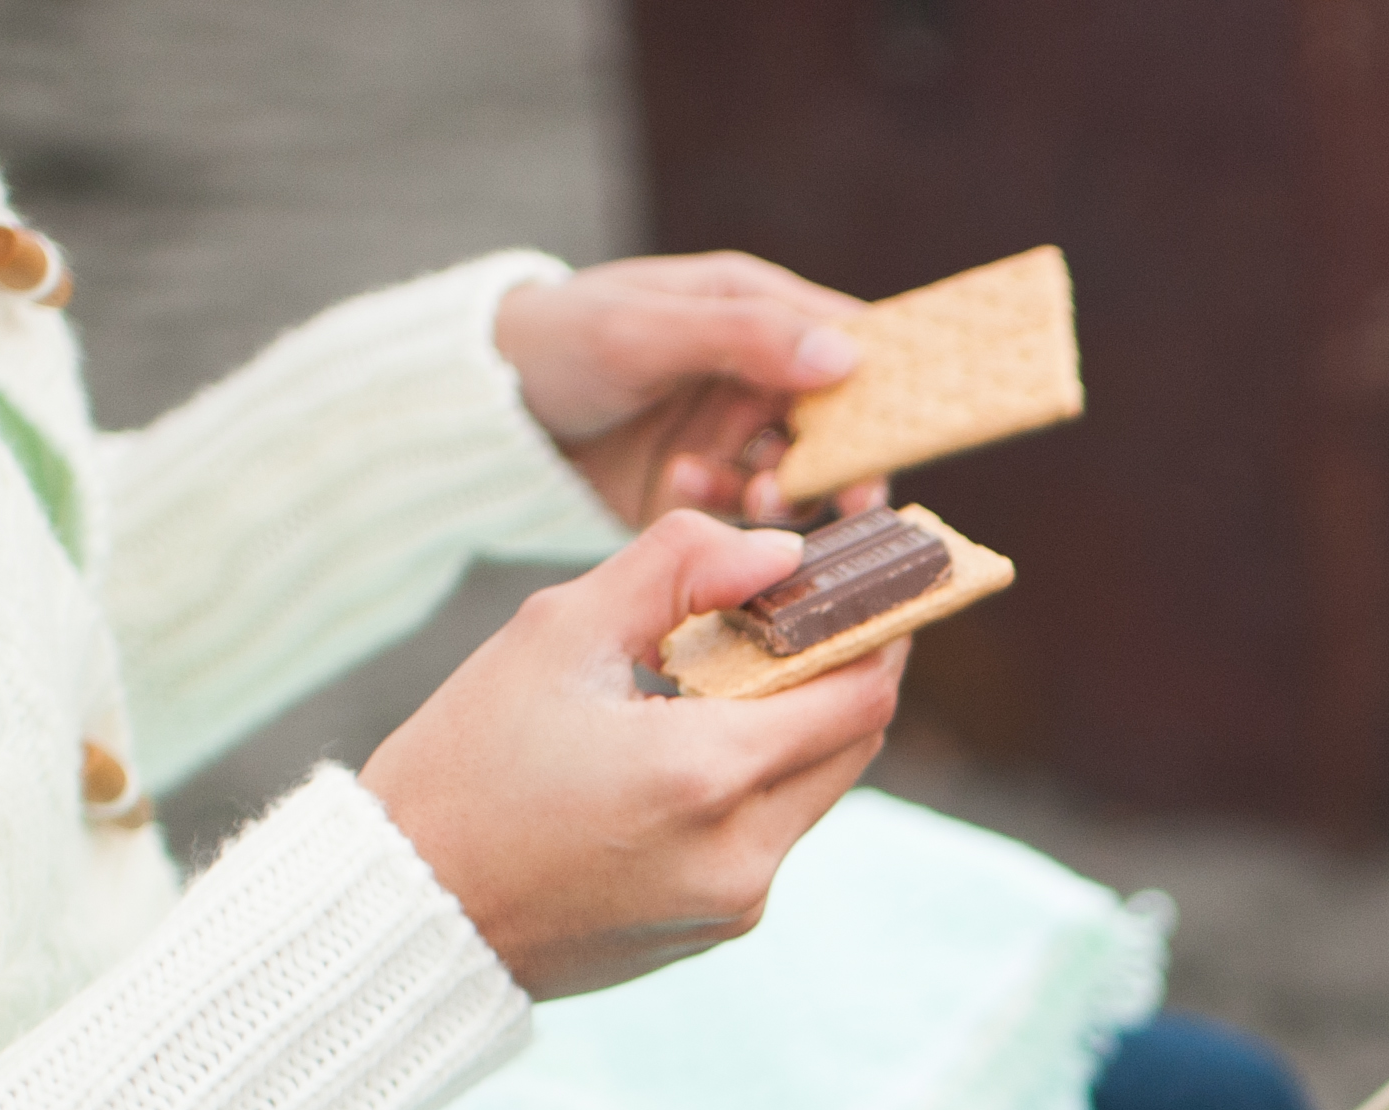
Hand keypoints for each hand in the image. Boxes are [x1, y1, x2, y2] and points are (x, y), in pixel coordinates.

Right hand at [361, 513, 902, 998]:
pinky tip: (684, 748)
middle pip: (855, 741)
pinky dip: (754, 782)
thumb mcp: (557, 635)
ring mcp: (736, 902)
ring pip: (816, 789)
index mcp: (707, 774)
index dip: (878, 627)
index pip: (861, 691)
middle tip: (801, 612)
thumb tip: (780, 550)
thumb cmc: (466, 764)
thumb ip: (678, 569)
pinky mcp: (716, 929)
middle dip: (841, 669)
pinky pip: (770, 835)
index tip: (868, 580)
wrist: (410, 910)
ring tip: (725, 675)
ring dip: (796, 727)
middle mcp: (742, 852)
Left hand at [493, 253, 889, 526]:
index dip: (886, 387)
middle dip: (844, 464)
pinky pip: (746, 518)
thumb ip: (743, 338)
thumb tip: (847, 354)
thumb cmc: (563, 338)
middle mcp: (763, 378)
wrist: (490, 410)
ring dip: (785, 494)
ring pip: (802, 481)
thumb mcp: (646, 330)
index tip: (897, 430)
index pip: (853, 345)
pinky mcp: (709, 495)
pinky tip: (684, 485)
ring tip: (752, 496)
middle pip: (842, 428)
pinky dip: (729, 512)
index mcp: (761, 312)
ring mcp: (738, 440)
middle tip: (843, 494)